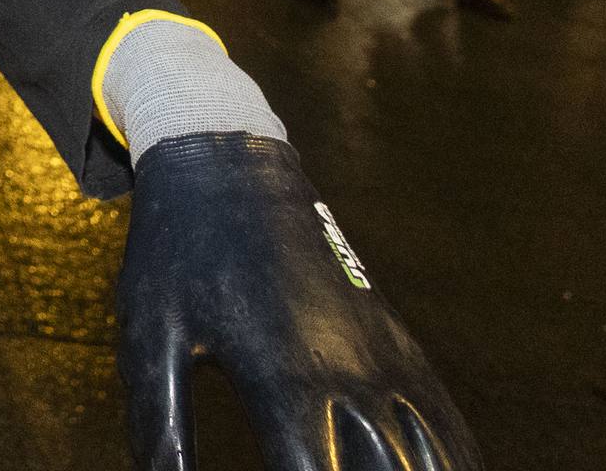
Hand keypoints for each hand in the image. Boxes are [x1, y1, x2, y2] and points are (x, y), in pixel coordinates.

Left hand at [118, 134, 476, 468]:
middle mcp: (352, 375)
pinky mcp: (400, 347)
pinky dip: (457, 470)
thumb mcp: (149, 341)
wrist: (231, 165)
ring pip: (436, 463)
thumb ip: (160, 432)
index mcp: (286, 378)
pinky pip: (447, 428)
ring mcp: (385, 359)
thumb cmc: (177, 258)